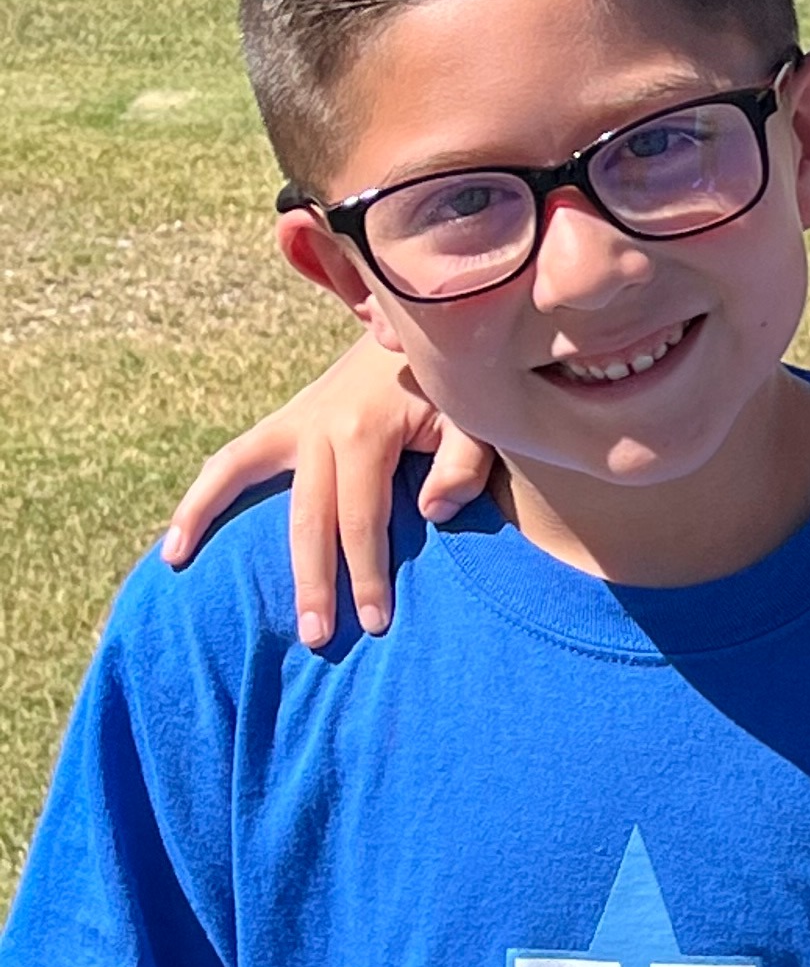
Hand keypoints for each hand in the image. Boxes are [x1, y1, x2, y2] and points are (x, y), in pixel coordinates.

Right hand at [161, 333, 490, 647]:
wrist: (427, 327)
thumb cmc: (456, 387)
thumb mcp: (476, 419)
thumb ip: (463, 465)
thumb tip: (430, 512)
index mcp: (367, 431)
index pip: (363, 520)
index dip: (368, 575)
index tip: (374, 622)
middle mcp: (319, 427)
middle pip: (308, 518)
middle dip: (312, 582)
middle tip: (315, 639)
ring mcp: (295, 422)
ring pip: (242, 480)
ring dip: (215, 528)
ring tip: (187, 574)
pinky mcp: (284, 422)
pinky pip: (230, 461)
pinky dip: (199, 498)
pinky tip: (175, 543)